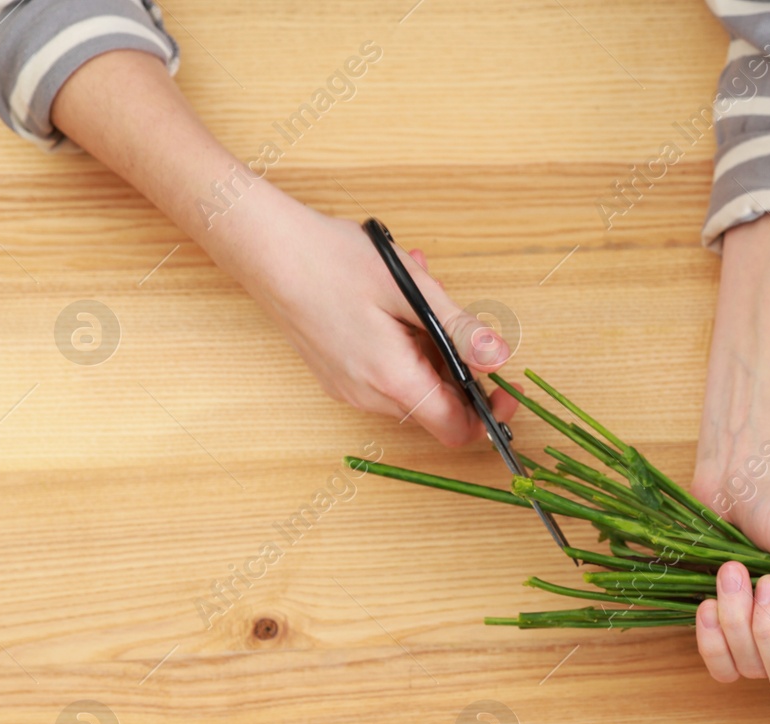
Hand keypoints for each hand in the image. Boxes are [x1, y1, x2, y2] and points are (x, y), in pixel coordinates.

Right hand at [51, 49, 513, 446]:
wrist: (262, 247)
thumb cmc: (331, 260)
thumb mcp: (410, 289)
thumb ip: (458, 329)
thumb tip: (502, 358)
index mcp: (390, 379)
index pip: (455, 429)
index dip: (489, 415)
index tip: (506, 386)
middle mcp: (367, 395)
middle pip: (436, 406)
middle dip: (457, 366)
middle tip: (454, 314)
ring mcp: (348, 387)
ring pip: (412, 385)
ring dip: (429, 346)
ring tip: (418, 292)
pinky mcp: (336, 373)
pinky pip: (386, 372)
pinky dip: (403, 343)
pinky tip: (392, 300)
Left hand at [692, 447, 769, 703]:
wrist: (737, 469)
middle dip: (768, 633)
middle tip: (766, 581)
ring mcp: (759, 631)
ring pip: (748, 670)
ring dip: (736, 622)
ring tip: (735, 571)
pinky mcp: (723, 625)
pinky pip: (718, 664)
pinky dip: (711, 637)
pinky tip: (709, 602)